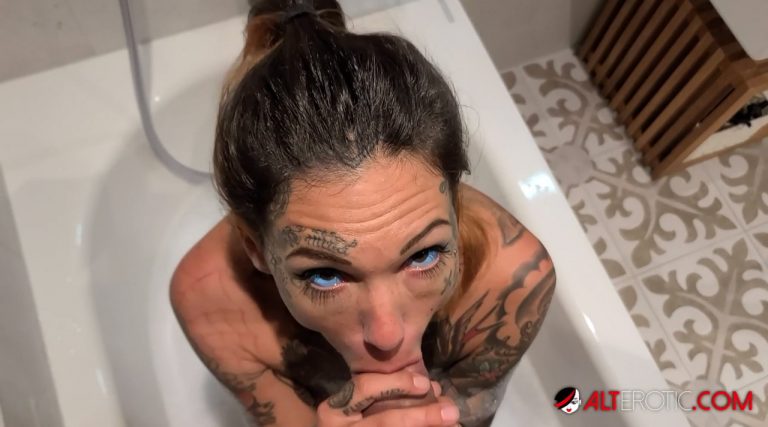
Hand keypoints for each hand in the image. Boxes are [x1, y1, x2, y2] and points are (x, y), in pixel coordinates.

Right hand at [315, 371, 459, 426]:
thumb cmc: (348, 424)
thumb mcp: (353, 408)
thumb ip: (383, 394)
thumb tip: (432, 388)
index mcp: (333, 411)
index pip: (363, 387)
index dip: (396, 383)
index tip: (425, 384)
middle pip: (385, 422)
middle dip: (421, 416)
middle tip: (451, 412)